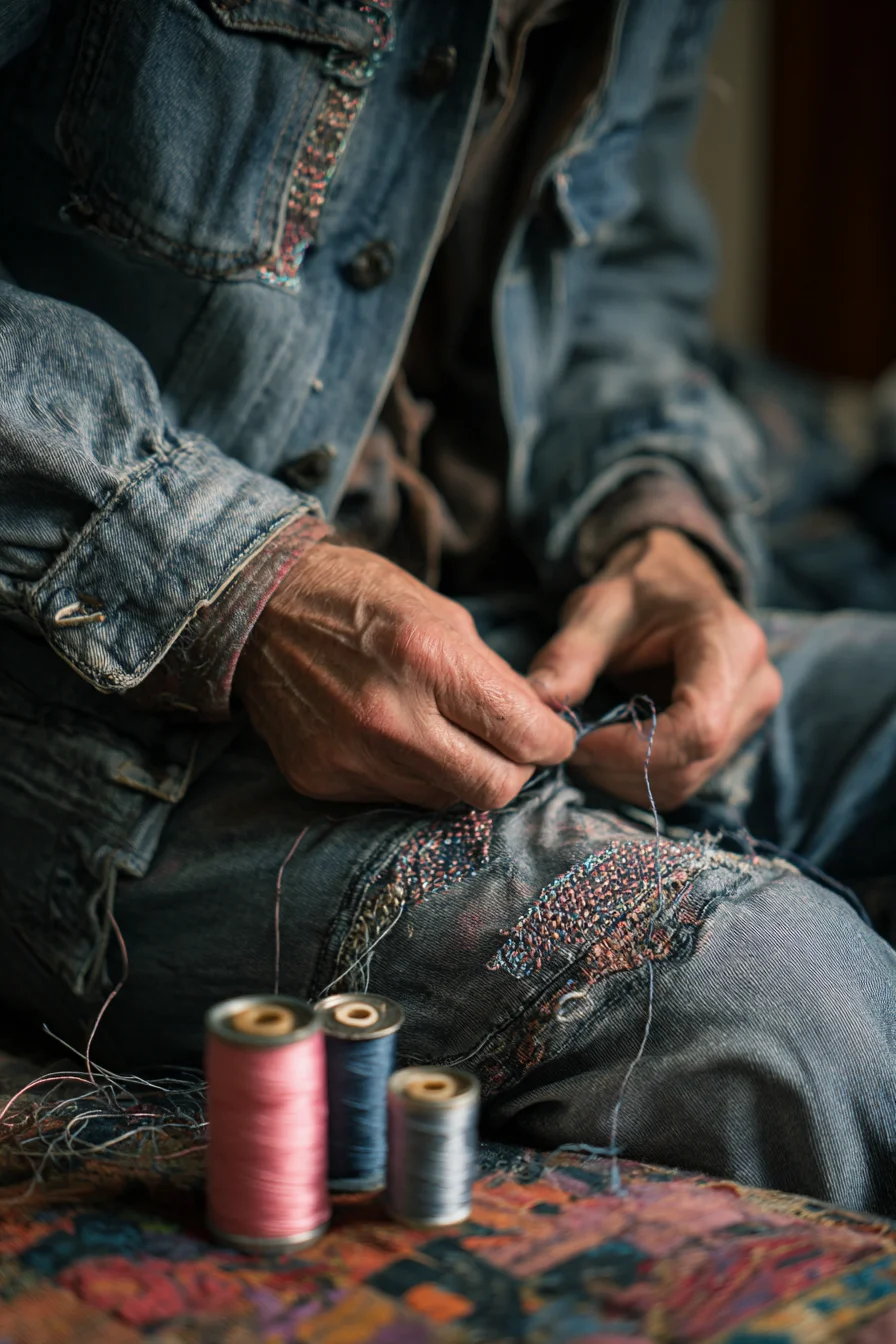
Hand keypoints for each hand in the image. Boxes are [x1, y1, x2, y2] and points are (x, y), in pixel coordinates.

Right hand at [234, 542, 574, 809]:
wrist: (261, 607)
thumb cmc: (361, 598)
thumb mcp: (444, 614)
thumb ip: (494, 676)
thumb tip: (539, 722)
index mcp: (430, 661)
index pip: (524, 736)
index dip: (553, 741)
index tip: (552, 736)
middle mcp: (392, 718)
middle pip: (494, 789)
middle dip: (516, 770)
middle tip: (509, 747)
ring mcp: (353, 755)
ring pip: (446, 800)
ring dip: (460, 774)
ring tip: (443, 733)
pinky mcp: (323, 779)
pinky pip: (394, 797)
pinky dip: (411, 775)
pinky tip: (395, 738)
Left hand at [528, 529, 781, 809]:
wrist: (674, 582)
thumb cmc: (638, 590)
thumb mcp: (597, 609)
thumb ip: (569, 656)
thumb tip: (537, 702)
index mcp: (730, 645)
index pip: (698, 728)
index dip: (632, 750)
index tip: (579, 741)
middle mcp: (755, 687)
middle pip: (691, 763)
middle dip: (619, 767)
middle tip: (570, 745)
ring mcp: (752, 717)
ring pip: (686, 781)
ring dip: (625, 778)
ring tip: (587, 744)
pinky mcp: (735, 738)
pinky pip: (686, 780)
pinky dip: (639, 777)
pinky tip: (610, 750)